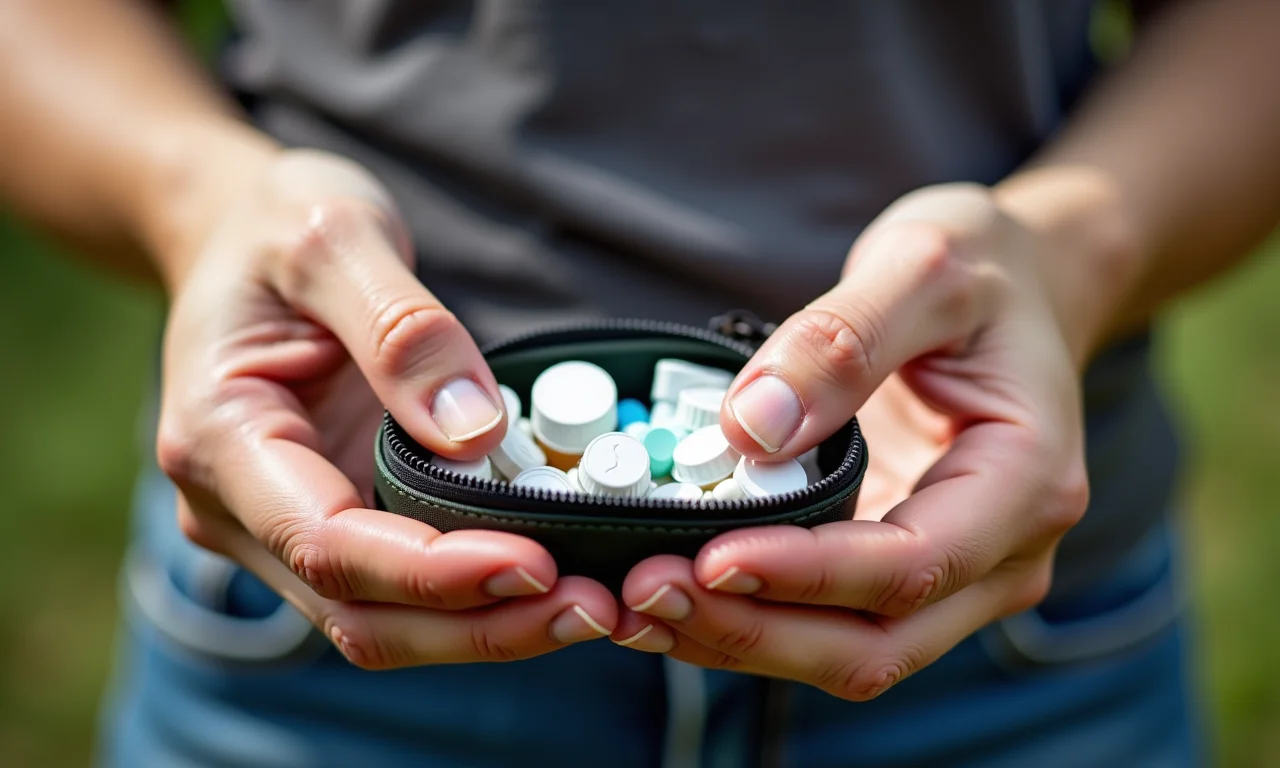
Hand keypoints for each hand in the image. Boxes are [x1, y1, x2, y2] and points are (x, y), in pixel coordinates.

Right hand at [156, 148, 615, 667]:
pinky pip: (405, 589)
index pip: (326, 542)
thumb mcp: (335, 239)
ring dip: (486, 628)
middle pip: (359, 612)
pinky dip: (477, 598)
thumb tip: (475, 432)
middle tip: (591, 608)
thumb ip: (401, 331)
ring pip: (384, 621)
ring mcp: (283, 527)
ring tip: (590, 606)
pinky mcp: (334, 522)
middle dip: (477, 625)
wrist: (239, 237)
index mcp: (220, 438)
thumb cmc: (275, 226)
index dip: (431, 571)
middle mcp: (238, 508)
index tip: (534, 564)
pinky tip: (553, 580)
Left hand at [614, 184, 1088, 699]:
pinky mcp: (898, 572)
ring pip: (844, 653)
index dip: (806, 575)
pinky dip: (745, 617)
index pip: (913, 565)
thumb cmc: (984, 272)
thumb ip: (839, 342)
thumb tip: (750, 430)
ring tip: (636, 603)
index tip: (710, 559)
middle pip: (874, 645)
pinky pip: (823, 622)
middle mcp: (999, 554)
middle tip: (646, 592)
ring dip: (737, 638)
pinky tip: (673, 593)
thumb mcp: (922, 266)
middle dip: (754, 630)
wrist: (1014, 291)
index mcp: (1026, 483)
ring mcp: (952, 576)